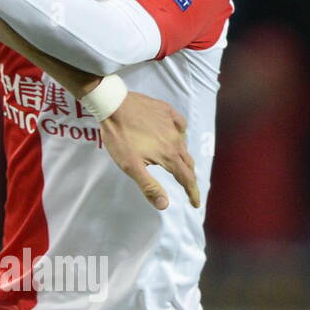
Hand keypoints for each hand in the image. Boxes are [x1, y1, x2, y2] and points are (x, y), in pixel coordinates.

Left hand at [99, 92, 200, 209]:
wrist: (113, 104)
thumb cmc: (119, 137)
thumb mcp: (130, 165)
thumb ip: (148, 185)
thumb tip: (164, 205)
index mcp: (168, 155)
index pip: (186, 178)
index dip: (192, 193)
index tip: (195, 203)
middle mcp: (175, 140)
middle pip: (187, 162)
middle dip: (189, 176)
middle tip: (187, 185)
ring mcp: (171, 123)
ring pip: (183, 143)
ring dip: (183, 156)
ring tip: (178, 162)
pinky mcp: (165, 110)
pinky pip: (179, 123)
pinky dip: (180, 132)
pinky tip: (174, 133)